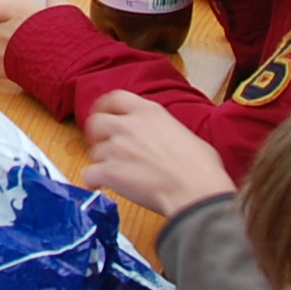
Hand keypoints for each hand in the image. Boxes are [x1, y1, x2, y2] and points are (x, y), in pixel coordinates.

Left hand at [80, 92, 234, 217]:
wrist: (197, 191)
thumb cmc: (201, 169)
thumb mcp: (185, 134)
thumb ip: (163, 130)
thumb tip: (161, 140)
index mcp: (149, 112)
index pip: (114, 98)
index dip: (104, 108)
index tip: (102, 115)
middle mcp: (129, 126)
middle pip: (96, 122)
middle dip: (97, 136)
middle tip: (103, 146)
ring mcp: (117, 148)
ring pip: (94, 152)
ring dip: (101, 162)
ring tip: (115, 172)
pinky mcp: (111, 172)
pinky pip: (89, 174)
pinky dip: (94, 181)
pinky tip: (103, 185)